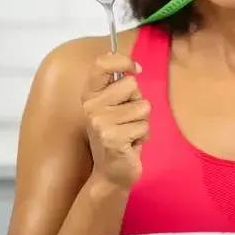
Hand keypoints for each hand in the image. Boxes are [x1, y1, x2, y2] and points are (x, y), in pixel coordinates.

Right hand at [80, 53, 149, 190]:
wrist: (111, 173)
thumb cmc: (118, 135)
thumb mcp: (115, 107)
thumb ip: (119, 87)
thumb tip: (132, 66)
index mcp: (90, 95)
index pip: (101, 64)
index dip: (123, 61)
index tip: (136, 69)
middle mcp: (91, 107)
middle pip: (132, 85)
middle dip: (138, 102)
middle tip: (127, 119)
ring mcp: (100, 123)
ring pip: (143, 107)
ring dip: (142, 122)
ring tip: (129, 133)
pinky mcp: (112, 139)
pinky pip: (144, 126)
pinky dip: (143, 136)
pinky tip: (130, 145)